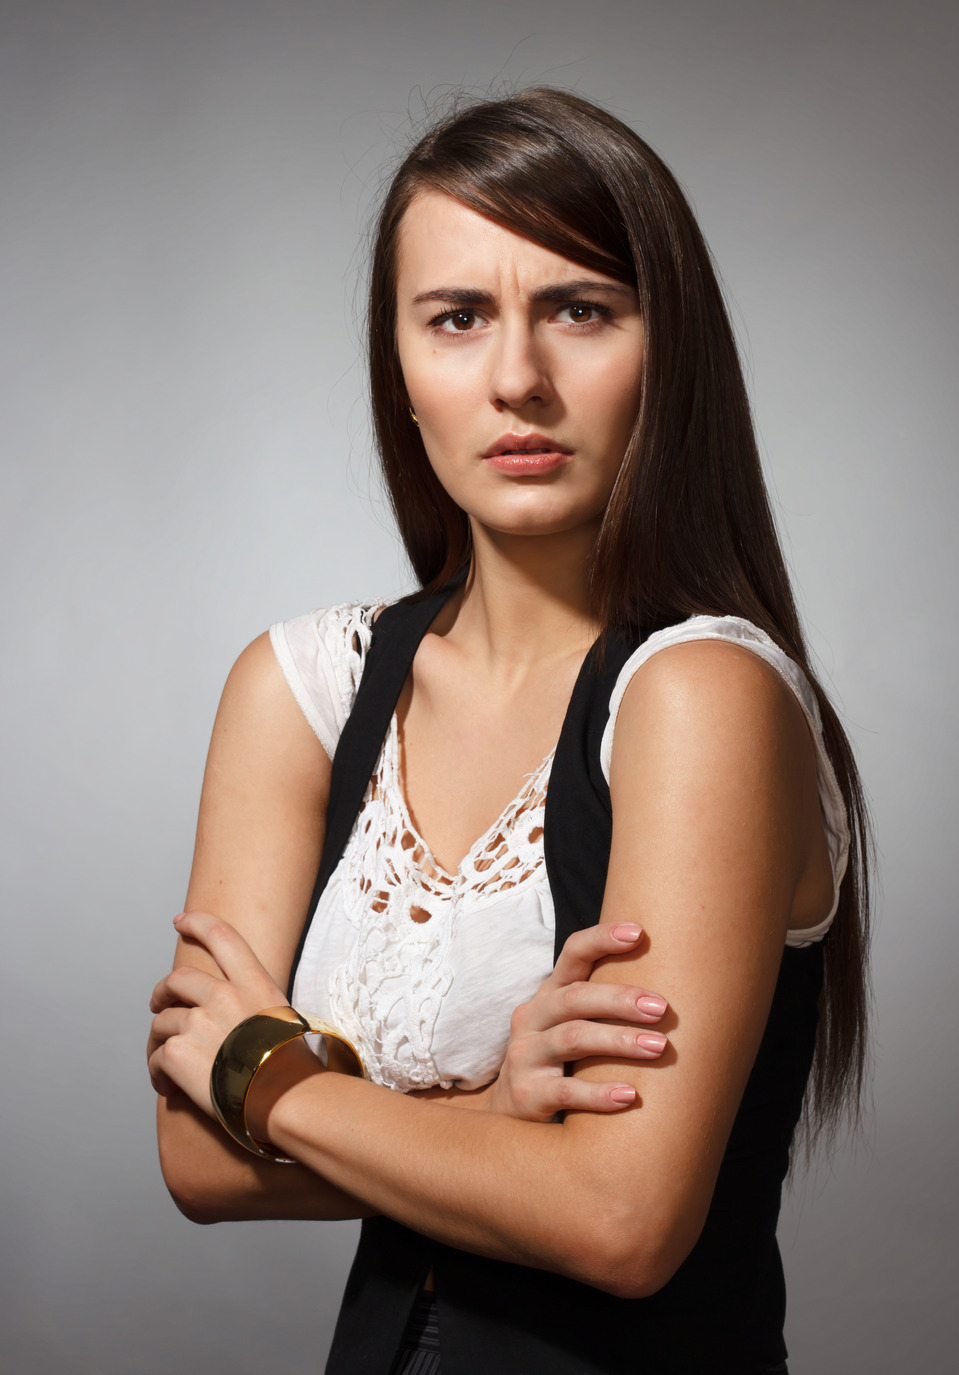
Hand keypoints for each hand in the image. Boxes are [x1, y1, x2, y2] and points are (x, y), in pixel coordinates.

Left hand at [147, 911, 289, 1116]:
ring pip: (162, 1023)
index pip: (222, 936)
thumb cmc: (291, 1065)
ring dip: (160, 1042)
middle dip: (162, 991)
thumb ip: (257, 1011)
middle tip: (157, 1004)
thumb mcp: (284, 1021)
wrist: (283, 1096)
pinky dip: (159, 1073)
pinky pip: (157, 1058)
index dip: (198, 922)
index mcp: (253, 983)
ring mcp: (198, 1021)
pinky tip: (170, 1087)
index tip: (180, 921)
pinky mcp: (178, 1051)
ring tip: (168, 1066)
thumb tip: (244, 1024)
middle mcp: (223, 995)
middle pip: (177, 979)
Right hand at [487, 922, 667, 1121]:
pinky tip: (630, 1095)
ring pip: (573, 1038)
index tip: (639, 932)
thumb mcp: (571, 1025)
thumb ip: (604, 1005)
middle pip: (576, 997)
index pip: (572, 954)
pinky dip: (599, 1093)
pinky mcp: (527, 1094)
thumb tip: (678, 979)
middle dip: (620, 999)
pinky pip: (566, 1091)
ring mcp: (526, 1055)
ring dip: (619, 1041)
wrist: (512, 1115)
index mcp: (550, 994)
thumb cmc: (561, 1061)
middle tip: (662, 1008)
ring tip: (659, 1048)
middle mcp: (533, 1018)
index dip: (602, 939)